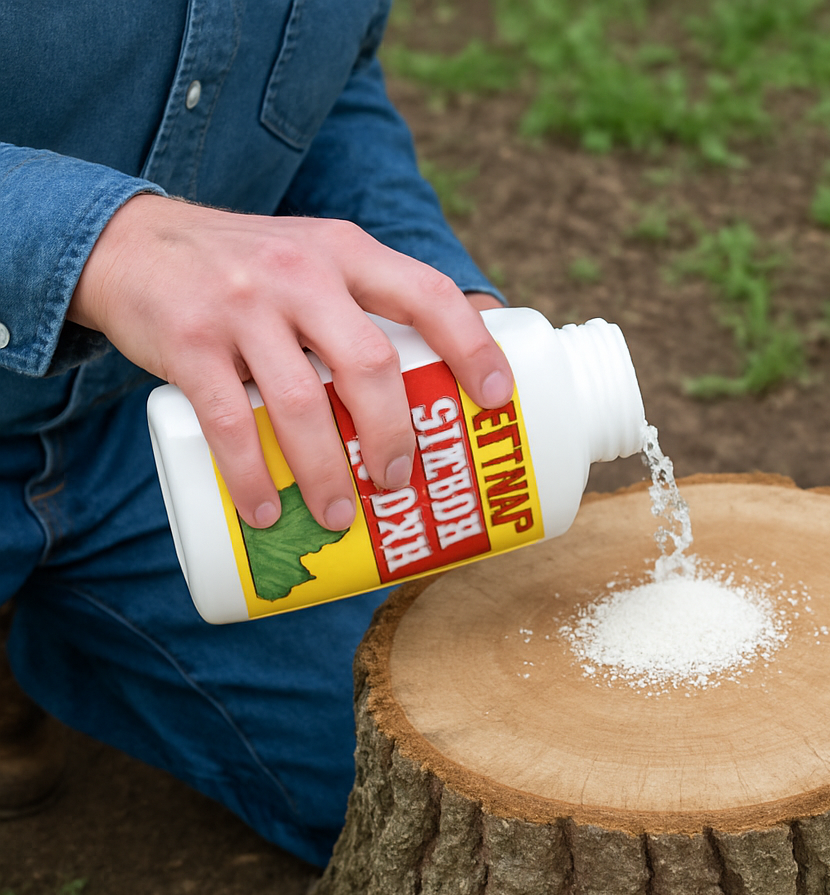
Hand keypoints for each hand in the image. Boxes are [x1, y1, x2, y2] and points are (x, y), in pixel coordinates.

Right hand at [68, 194, 513, 530]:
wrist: (133, 245)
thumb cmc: (249, 272)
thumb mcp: (316, 260)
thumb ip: (368, 302)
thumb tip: (449, 370)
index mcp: (346, 253)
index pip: (427, 293)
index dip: (472, 347)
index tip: (498, 399)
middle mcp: (302, 274)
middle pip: (371, 364)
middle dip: (394, 435)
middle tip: (398, 482)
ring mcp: (243, 307)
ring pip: (302, 403)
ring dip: (327, 472)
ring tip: (339, 515)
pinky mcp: (189, 343)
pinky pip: (228, 423)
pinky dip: (251, 476)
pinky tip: (265, 512)